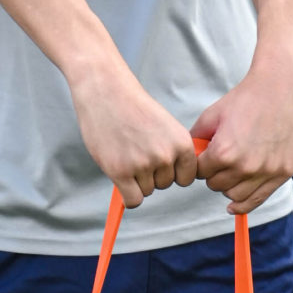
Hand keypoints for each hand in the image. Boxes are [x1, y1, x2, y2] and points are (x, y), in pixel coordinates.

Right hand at [69, 58, 197, 208]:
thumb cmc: (133, 107)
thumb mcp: (165, 126)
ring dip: (136, 181)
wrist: (106, 92)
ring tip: (125, 155)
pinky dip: (128, 196)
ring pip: (147, 191)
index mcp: (182, 144)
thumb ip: (172, 151)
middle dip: (151, 175)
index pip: (186, 178)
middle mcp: (166, 156)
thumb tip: (173, 177)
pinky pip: (133, 200)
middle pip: (164, 185)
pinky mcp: (121, 172)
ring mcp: (143, 165)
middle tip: (135, 154)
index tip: (160, 164)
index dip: (172, 173)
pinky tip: (121, 179)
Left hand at [192, 46, 292, 214]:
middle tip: (221, 158)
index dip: (201, 163)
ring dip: (229, 185)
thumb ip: (195, 139)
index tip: (206, 154)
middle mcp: (245, 167)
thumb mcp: (212, 115)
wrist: (283, 88)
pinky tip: (234, 206)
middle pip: (216, 185)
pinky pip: (258, 199)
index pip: (199, 173)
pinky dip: (244, 204)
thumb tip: (187, 157)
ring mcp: (266, 172)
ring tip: (233, 169)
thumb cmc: (246, 98)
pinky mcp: (283, 173)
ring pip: (235, 195)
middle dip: (214, 174)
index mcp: (223, 153)